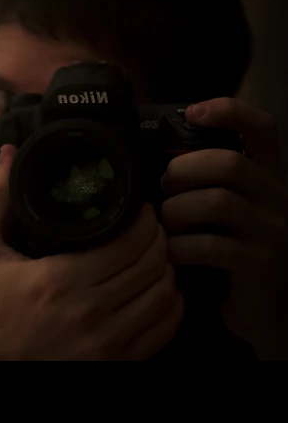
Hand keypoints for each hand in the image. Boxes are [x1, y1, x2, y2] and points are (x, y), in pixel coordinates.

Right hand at [0, 144, 183, 360]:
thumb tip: (9, 156)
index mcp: (60, 280)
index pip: (129, 243)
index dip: (144, 220)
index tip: (140, 208)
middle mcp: (90, 312)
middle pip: (153, 265)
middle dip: (158, 238)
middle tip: (150, 226)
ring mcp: (109, 342)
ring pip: (164, 295)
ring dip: (166, 268)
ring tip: (154, 253)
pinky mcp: (118, 362)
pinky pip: (164, 328)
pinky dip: (171, 304)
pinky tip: (158, 289)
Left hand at [160, 97, 287, 358]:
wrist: (271, 312)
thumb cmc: (235, 254)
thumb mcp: (227, 212)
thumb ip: (204, 185)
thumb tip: (149, 163)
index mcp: (267, 178)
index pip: (262, 128)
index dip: (229, 112)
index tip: (192, 112)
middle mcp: (276, 198)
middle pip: (228, 163)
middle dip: (182, 170)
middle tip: (163, 188)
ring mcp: (272, 232)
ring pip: (216, 202)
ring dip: (176, 211)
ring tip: (165, 225)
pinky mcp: (260, 265)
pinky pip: (210, 246)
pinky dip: (180, 248)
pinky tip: (172, 254)